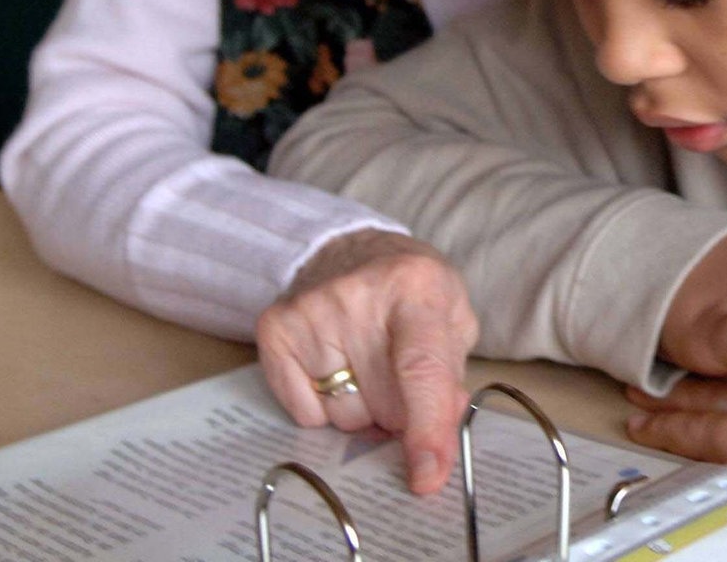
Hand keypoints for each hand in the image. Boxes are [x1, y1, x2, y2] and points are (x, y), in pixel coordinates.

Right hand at [256, 229, 478, 493]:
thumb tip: (439, 432)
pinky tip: (334, 363)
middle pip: (385, 405)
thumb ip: (452, 376)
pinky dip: (324, 404)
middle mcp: (358, 294)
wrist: (348, 249)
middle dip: (400, 410)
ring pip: (345, 417)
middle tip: (399, 373)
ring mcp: (310, 310)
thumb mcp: (451, 317)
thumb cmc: (410, 290)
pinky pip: (306, 413)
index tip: (426, 477)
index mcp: (417, 286)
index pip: (421, 367)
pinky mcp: (274, 328)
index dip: (427, 426)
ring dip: (363, 408)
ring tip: (366, 362)